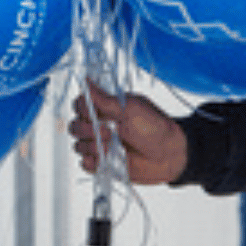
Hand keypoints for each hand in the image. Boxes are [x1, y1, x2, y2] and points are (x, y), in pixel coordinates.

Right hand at [68, 80, 187, 184]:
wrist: (170, 155)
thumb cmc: (155, 127)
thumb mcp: (130, 108)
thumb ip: (104, 99)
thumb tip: (86, 81)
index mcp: (107, 109)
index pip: (79, 105)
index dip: (81, 109)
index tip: (93, 113)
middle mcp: (101, 126)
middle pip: (75, 126)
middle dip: (86, 129)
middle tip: (108, 132)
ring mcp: (102, 145)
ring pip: (78, 145)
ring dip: (91, 146)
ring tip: (111, 146)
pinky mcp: (104, 163)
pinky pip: (85, 164)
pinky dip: (91, 162)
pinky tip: (104, 159)